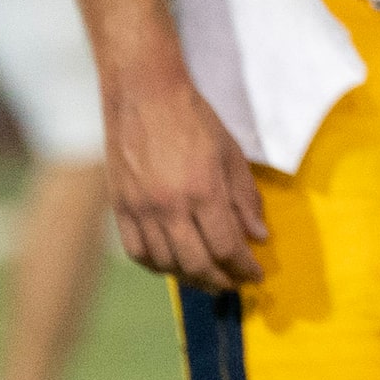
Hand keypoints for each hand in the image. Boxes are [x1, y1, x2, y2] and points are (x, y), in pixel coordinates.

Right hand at [102, 61, 266, 289]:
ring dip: (190, 278)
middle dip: (221, 280)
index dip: (244, 267)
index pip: (228, 246)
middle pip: (197, 263)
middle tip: (235, 284)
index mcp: (203, 190)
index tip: (257, 275)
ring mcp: (140, 210)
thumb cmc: (194, 120)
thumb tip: (260, 236)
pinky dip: (158, 266)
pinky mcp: (119, 208)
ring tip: (209, 278)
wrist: (144, 96)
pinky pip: (137, 252)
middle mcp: (170, 206)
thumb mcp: (231, 154)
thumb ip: (246, 199)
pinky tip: (173, 266)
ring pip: (166, 263)